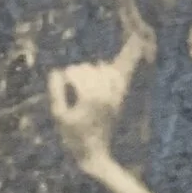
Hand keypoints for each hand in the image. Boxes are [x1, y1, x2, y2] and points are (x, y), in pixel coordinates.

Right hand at [47, 0, 155, 177]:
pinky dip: (128, 58)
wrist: (94, 153)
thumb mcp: (59, 116)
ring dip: (93, 70)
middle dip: (78, 73)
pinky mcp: (120, 97)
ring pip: (104, 69)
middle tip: (71, 87)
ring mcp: (116, 96)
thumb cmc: (73, 137)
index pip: (76, 73)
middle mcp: (107, 94)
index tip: (61, 84)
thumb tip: (56, 72)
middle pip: (89, 69)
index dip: (66, 77)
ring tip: (85, 79)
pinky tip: (135, 39)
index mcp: (91, 98)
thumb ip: (56, 92)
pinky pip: (125, 73)